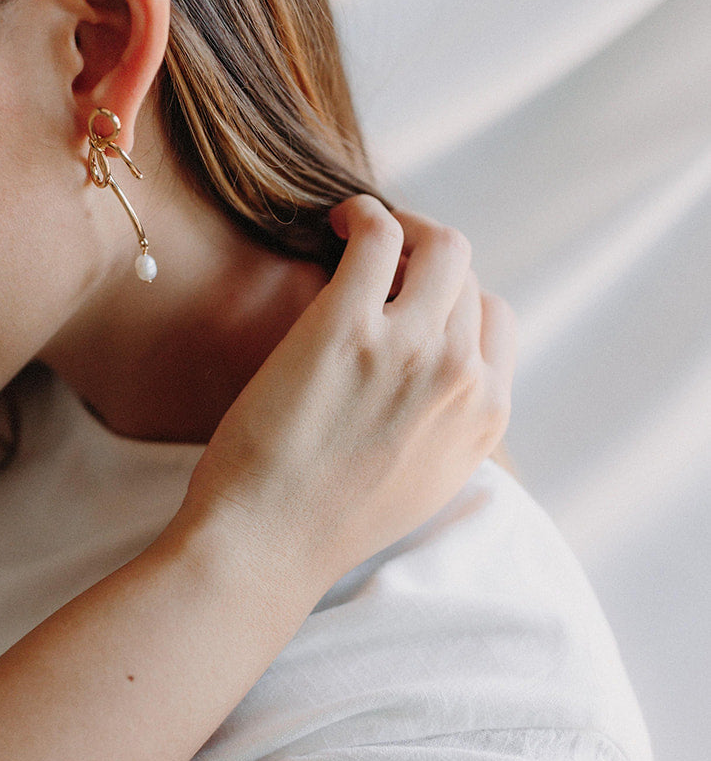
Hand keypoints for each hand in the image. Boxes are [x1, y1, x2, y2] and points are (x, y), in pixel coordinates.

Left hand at [179, 194, 517, 603]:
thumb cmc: (320, 521)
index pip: (495, 319)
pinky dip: (363, 213)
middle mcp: (463, 378)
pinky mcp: (350, 327)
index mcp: (486, 418)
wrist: (265, 547)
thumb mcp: (420, 483)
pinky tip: (334, 222)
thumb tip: (430, 381)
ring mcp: (412, 349)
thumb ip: (444, 426)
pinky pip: (380, 234)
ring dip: (402, 225)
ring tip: (355, 233)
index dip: (452, 297)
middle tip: (375, 258)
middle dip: (425, 256)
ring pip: (440, 244)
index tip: (408, 295)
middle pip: (467, 277)